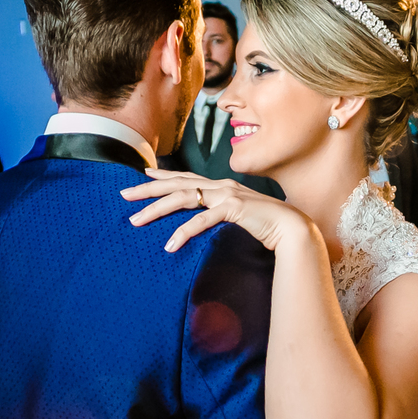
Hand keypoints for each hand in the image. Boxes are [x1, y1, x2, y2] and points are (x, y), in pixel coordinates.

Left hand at [121, 168, 308, 251]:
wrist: (293, 228)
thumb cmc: (268, 225)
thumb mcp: (240, 216)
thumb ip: (223, 213)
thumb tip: (209, 220)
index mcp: (223, 186)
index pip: (187, 177)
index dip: (163, 175)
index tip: (142, 174)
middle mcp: (222, 185)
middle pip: (177, 184)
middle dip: (148, 189)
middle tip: (124, 195)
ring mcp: (227, 194)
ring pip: (183, 197)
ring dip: (156, 209)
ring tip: (135, 220)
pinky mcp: (234, 208)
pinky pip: (202, 219)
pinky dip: (183, 232)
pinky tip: (170, 244)